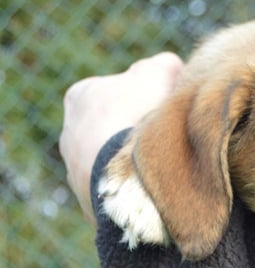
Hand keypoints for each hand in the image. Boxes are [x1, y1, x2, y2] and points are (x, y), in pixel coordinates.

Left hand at [59, 52, 183, 223]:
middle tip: (168, 137)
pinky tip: (154, 187)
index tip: (168, 106)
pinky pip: (122, 189)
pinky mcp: (92, 202)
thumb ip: (163, 65)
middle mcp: (70, 133)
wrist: (122, 179)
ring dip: (138, 162)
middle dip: (141, 130)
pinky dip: (136, 187)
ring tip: (165, 166)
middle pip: (118, 126)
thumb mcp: (157, 73)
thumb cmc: (136, 119)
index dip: (150, 94)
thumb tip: (171, 68)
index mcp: (81, 96)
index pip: (123, 89)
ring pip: (118, 160)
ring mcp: (77, 171)